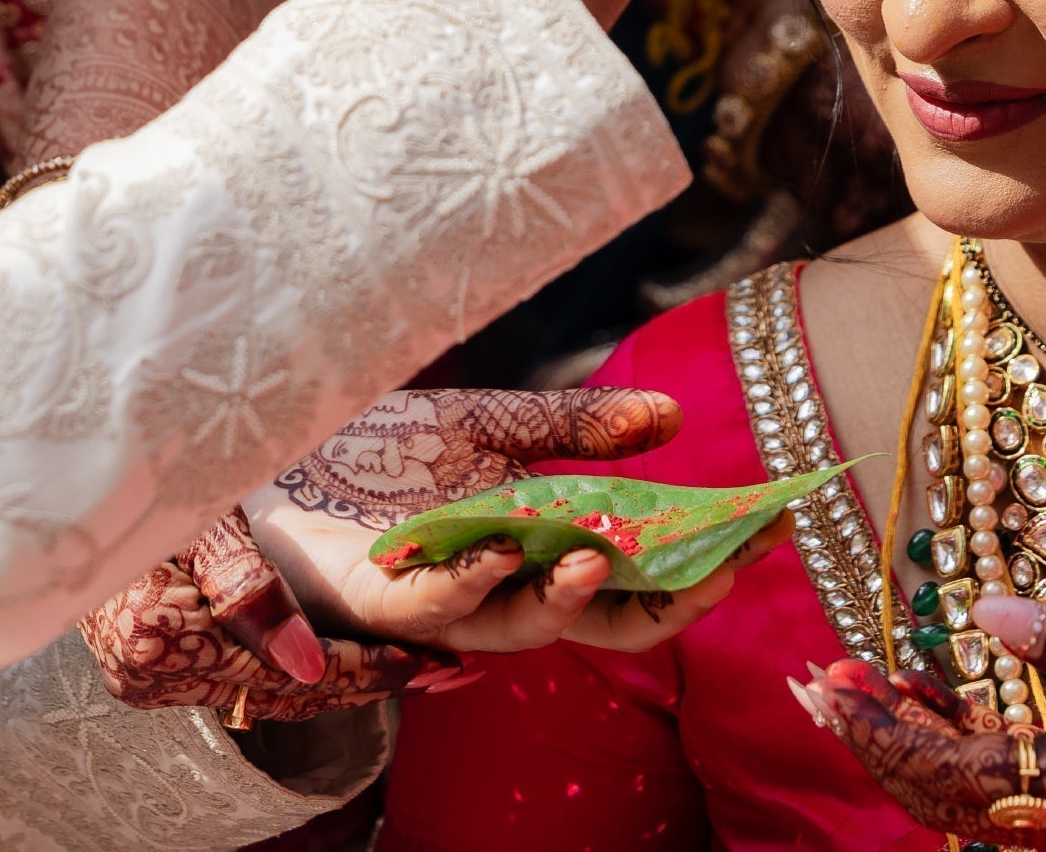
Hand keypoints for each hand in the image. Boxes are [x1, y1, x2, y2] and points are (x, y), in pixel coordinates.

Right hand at [82, 506, 460, 722]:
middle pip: (279, 692)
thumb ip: (248, 589)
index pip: (284, 673)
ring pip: (262, 691)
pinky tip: (342, 656)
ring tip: (414, 664)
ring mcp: (144, 678)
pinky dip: (295, 667)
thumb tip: (306, 663)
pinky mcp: (148, 668)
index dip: (360, 667)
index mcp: (155, 641)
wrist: (68, 475)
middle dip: (364, 679)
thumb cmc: (138, 474)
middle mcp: (146, 676)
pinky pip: (238, 677)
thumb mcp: (199, 515)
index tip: (426, 658)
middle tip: (444, 668)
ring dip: (337, 680)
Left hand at [241, 386, 761, 656]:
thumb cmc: (383, 448)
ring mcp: (443, 599)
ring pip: (521, 628)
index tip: (768, 522)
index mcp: (540, 552)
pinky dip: (468, 582)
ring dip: (563, 601)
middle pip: (602, 623)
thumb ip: (577, 429)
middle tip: (723, 560)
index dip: (705, 563)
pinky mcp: (378, 594)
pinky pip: (431, 604)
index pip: (639, 579)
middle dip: (668, 600)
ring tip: (595, 560)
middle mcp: (504, 590)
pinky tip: (498, 549)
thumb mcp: (493, 424)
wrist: (277, 444)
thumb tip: (672, 418)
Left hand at [796, 597, 1045, 851]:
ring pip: (955, 804)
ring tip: (850, 685)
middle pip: (934, 796)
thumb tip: (984, 609)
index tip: (828, 691)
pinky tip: (921, 702)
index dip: (880, 735)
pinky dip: (946, 752)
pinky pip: (993, 800)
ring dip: (900, 745)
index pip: (950, 773)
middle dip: (869, 739)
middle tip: (814, 681)